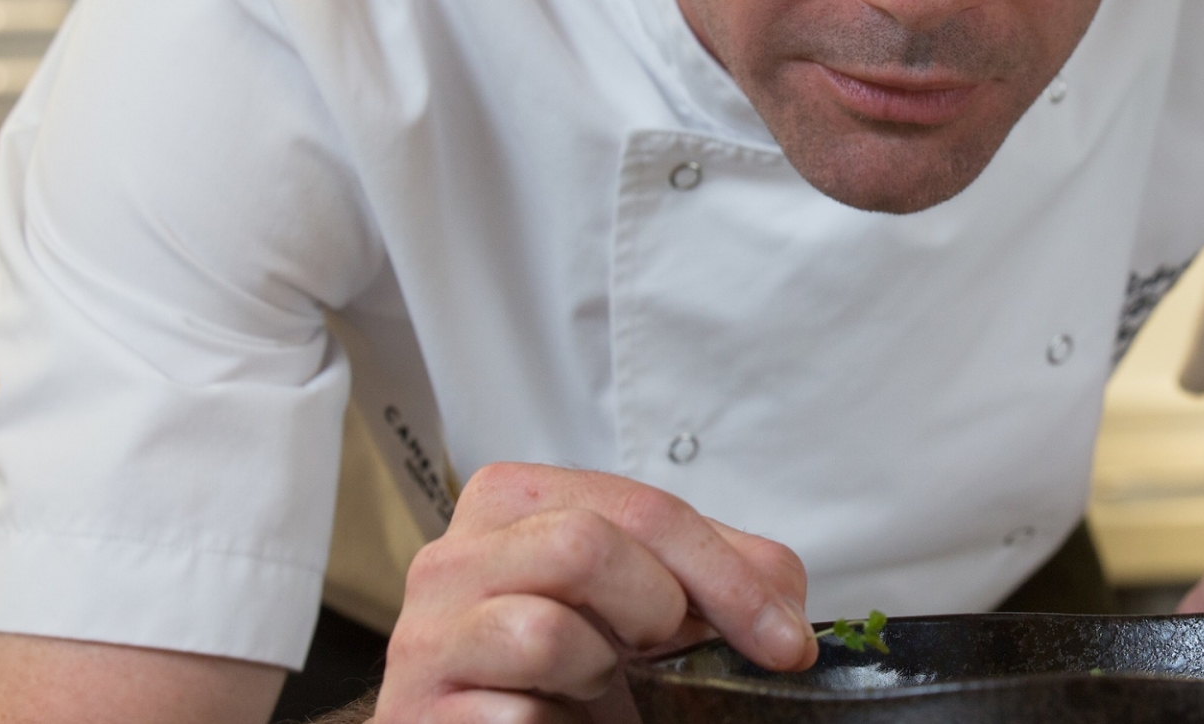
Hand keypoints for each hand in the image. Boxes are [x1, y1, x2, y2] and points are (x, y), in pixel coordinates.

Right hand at [372, 463, 815, 722]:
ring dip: (598, 672)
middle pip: (586, 544)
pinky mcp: (419, 710)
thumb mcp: (648, 606)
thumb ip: (718, 581)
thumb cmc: (569, 673)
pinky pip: (514, 714)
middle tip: (670, 653)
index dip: (728, 574)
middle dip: (658, 609)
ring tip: (593, 685)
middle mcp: (457, 556)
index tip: (782, 638)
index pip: (641, 506)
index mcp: (517, 501)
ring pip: (543, 632)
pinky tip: (553, 720)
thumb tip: (785, 606)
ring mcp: (428, 636)